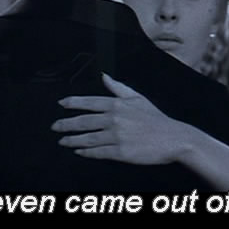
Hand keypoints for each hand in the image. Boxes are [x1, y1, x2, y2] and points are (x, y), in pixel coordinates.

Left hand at [51, 73, 191, 164]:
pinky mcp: (120, 152)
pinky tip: (79, 152)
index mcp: (118, 104)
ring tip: (63, 141)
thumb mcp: (138, 98)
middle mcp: (114, 119)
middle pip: (84, 121)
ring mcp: (117, 136)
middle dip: (66, 124)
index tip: (61, 104)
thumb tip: (104, 76)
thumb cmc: (156, 119)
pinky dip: (86, 152)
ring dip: (72, 140)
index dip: (73, 103)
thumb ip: (118, 88)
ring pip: (88, 138)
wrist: (173, 138)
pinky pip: (98, 152)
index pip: (90, 102)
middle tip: (55, 126)